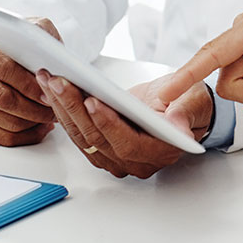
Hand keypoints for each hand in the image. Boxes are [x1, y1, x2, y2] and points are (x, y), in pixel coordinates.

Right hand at [0, 18, 60, 145]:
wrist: (14, 52)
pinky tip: (38, 129)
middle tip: (53, 111)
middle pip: (1, 97)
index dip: (30, 85)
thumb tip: (54, 61)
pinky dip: (19, 136)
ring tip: (49, 118)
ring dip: (29, 123)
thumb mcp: (39, 31)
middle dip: (32, 108)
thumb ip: (46, 40)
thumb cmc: (29, 45)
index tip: (49, 94)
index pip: (5, 69)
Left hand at [36, 71, 212, 179]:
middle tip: (59, 82)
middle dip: (75, 109)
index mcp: (160, 152)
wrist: (180, 106)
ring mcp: (116, 158)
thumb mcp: (192, 100)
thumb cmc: (187, 102)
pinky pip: (79, 134)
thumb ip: (184, 113)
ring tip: (50, 80)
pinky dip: (65, 112)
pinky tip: (53, 91)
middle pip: (98, 140)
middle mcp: (135, 162)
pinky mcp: (103, 149)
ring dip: (63, 108)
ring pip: (83, 137)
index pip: (127, 144)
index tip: (92, 100)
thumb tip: (178, 126)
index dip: (108, 124)